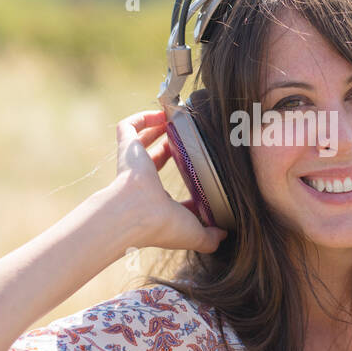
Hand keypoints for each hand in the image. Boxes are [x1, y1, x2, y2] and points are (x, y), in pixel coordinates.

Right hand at [111, 109, 228, 253]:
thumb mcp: (194, 234)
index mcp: (154, 198)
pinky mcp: (126, 148)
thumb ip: (210, 237)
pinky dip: (142, 118)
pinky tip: (161, 113)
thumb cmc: (161, 225)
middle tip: (187, 136)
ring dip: (157, 127)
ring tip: (174, 118)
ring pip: (140, 140)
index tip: (198, 167)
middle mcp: (141, 179)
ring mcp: (132, 162)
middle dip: (170, 145)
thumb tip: (224, 233)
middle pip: (153, 157)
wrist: (136, 214)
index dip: (183, 173)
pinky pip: (127, 127)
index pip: (166, 183)